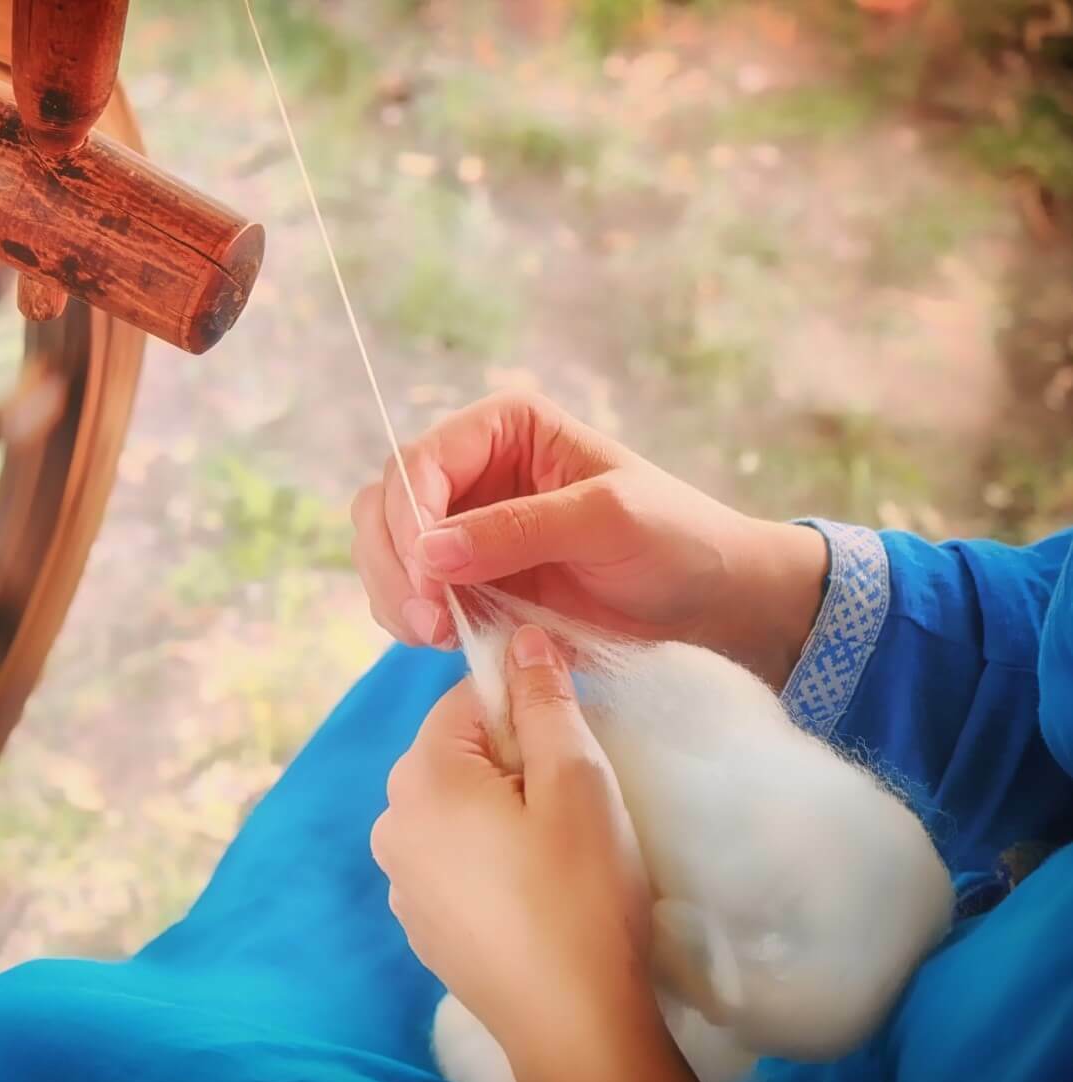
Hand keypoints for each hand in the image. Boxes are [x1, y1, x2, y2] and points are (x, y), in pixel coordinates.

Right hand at [349, 389, 826, 686]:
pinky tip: (445, 639)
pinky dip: (411, 619)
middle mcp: (472, 470)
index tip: (428, 579)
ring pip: (384, 551)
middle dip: (393, 564)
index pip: (420, 463)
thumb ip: (517, 530)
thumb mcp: (605, 521)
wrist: (709, 600)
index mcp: (503, 428)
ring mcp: (463, 527)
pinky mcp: (467, 579)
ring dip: (395, 596)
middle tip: (428, 622)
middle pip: (385, 506)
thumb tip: (427, 550)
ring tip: (436, 635)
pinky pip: (409, 594)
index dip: (409, 519)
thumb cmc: (674, 539)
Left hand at [371, 624, 705, 1081]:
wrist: (573, 1023)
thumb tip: (522, 636)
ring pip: (455, 808)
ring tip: (558, 851)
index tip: (573, 740)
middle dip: (513, 760)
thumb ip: (545, 701)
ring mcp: (399, 877)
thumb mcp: (577, 782)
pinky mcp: (421, 922)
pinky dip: (488, 858)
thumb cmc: (580, 894)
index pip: (467, 699)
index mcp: (420, 776)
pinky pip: (453, 859)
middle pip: (457, 753)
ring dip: (501, 810)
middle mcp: (390, 820)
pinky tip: (535, 892)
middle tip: (574, 802)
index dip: (526, 705)